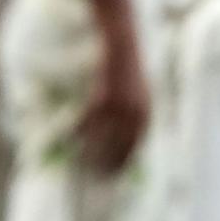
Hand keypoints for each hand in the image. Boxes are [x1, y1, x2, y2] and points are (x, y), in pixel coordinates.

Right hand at [78, 31, 148, 173]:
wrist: (122, 43)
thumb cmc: (129, 67)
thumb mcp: (139, 92)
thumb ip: (136, 113)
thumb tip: (127, 134)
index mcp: (146, 113)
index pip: (136, 146)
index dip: (125, 162)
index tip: (115, 174)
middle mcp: (135, 113)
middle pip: (121, 147)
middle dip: (108, 163)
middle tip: (97, 177)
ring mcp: (119, 106)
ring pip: (103, 137)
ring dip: (92, 152)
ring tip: (83, 164)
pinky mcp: (104, 98)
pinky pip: (90, 121)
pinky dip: (81, 130)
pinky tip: (73, 138)